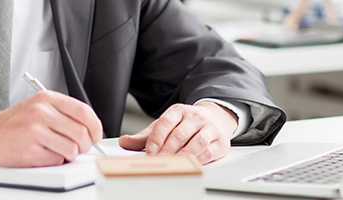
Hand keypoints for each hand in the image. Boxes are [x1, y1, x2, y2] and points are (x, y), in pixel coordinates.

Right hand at [0, 91, 103, 166]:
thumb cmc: (13, 124)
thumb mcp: (38, 107)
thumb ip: (63, 113)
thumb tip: (91, 128)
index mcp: (46, 99)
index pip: (84, 112)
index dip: (95, 127)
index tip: (95, 135)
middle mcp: (41, 112)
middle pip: (82, 133)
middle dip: (84, 145)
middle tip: (77, 147)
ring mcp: (35, 131)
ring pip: (72, 148)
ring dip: (69, 154)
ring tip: (56, 150)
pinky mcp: (30, 150)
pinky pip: (57, 159)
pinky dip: (54, 160)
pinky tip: (42, 154)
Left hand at [118, 101, 237, 163]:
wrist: (215, 118)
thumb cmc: (185, 125)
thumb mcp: (164, 126)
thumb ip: (145, 136)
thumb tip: (124, 142)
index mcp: (178, 111)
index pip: (165, 122)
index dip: (156, 138)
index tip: (149, 152)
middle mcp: (195, 117)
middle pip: (179, 134)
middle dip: (167, 150)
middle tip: (158, 162)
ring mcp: (209, 129)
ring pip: (196, 142)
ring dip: (183, 155)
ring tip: (172, 164)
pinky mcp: (219, 142)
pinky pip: (209, 152)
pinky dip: (198, 160)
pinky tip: (189, 165)